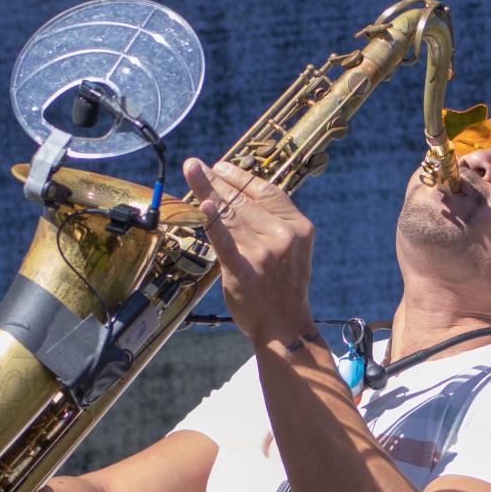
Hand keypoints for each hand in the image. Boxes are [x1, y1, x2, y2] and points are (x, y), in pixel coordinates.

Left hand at [182, 157, 317, 350]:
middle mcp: (282, 235)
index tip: (222, 167)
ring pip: (230, 215)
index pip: (267, 192)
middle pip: (244, 200)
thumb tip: (242, 199)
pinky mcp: (242, 270)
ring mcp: (262, 252)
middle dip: (218, 179)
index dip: (241, 177)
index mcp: (298, 227)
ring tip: (192, 172)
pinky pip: (224, 241)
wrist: (285, 326)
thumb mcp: (293, 250)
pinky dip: (212, 222)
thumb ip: (274, 225)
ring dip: (207, 190)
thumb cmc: (285, 288)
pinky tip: (202, 205)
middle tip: (195, 165)